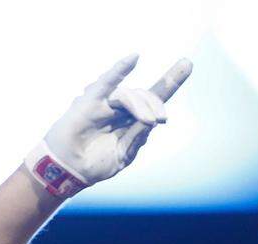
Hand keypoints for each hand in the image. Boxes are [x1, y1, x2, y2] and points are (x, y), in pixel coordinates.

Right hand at [24, 53, 192, 197]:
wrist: (70, 171)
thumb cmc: (95, 163)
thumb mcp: (124, 153)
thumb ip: (138, 136)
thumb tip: (152, 121)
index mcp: (132, 119)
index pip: (154, 96)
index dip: (171, 81)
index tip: (188, 64)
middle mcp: (120, 107)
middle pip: (144, 95)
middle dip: (155, 105)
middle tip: (159, 120)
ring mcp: (105, 102)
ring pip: (128, 94)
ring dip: (141, 105)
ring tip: (149, 121)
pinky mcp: (90, 101)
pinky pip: (107, 82)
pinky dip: (120, 69)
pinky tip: (134, 58)